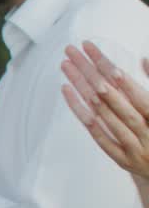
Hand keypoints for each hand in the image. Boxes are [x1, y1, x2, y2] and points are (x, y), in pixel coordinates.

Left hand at [61, 41, 148, 180]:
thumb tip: (144, 59)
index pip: (130, 87)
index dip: (108, 66)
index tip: (90, 48)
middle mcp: (146, 132)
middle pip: (111, 97)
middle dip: (89, 71)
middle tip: (71, 51)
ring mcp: (134, 146)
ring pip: (102, 113)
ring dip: (82, 88)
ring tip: (66, 66)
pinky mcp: (123, 158)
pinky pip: (97, 134)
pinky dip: (82, 113)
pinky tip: (68, 92)